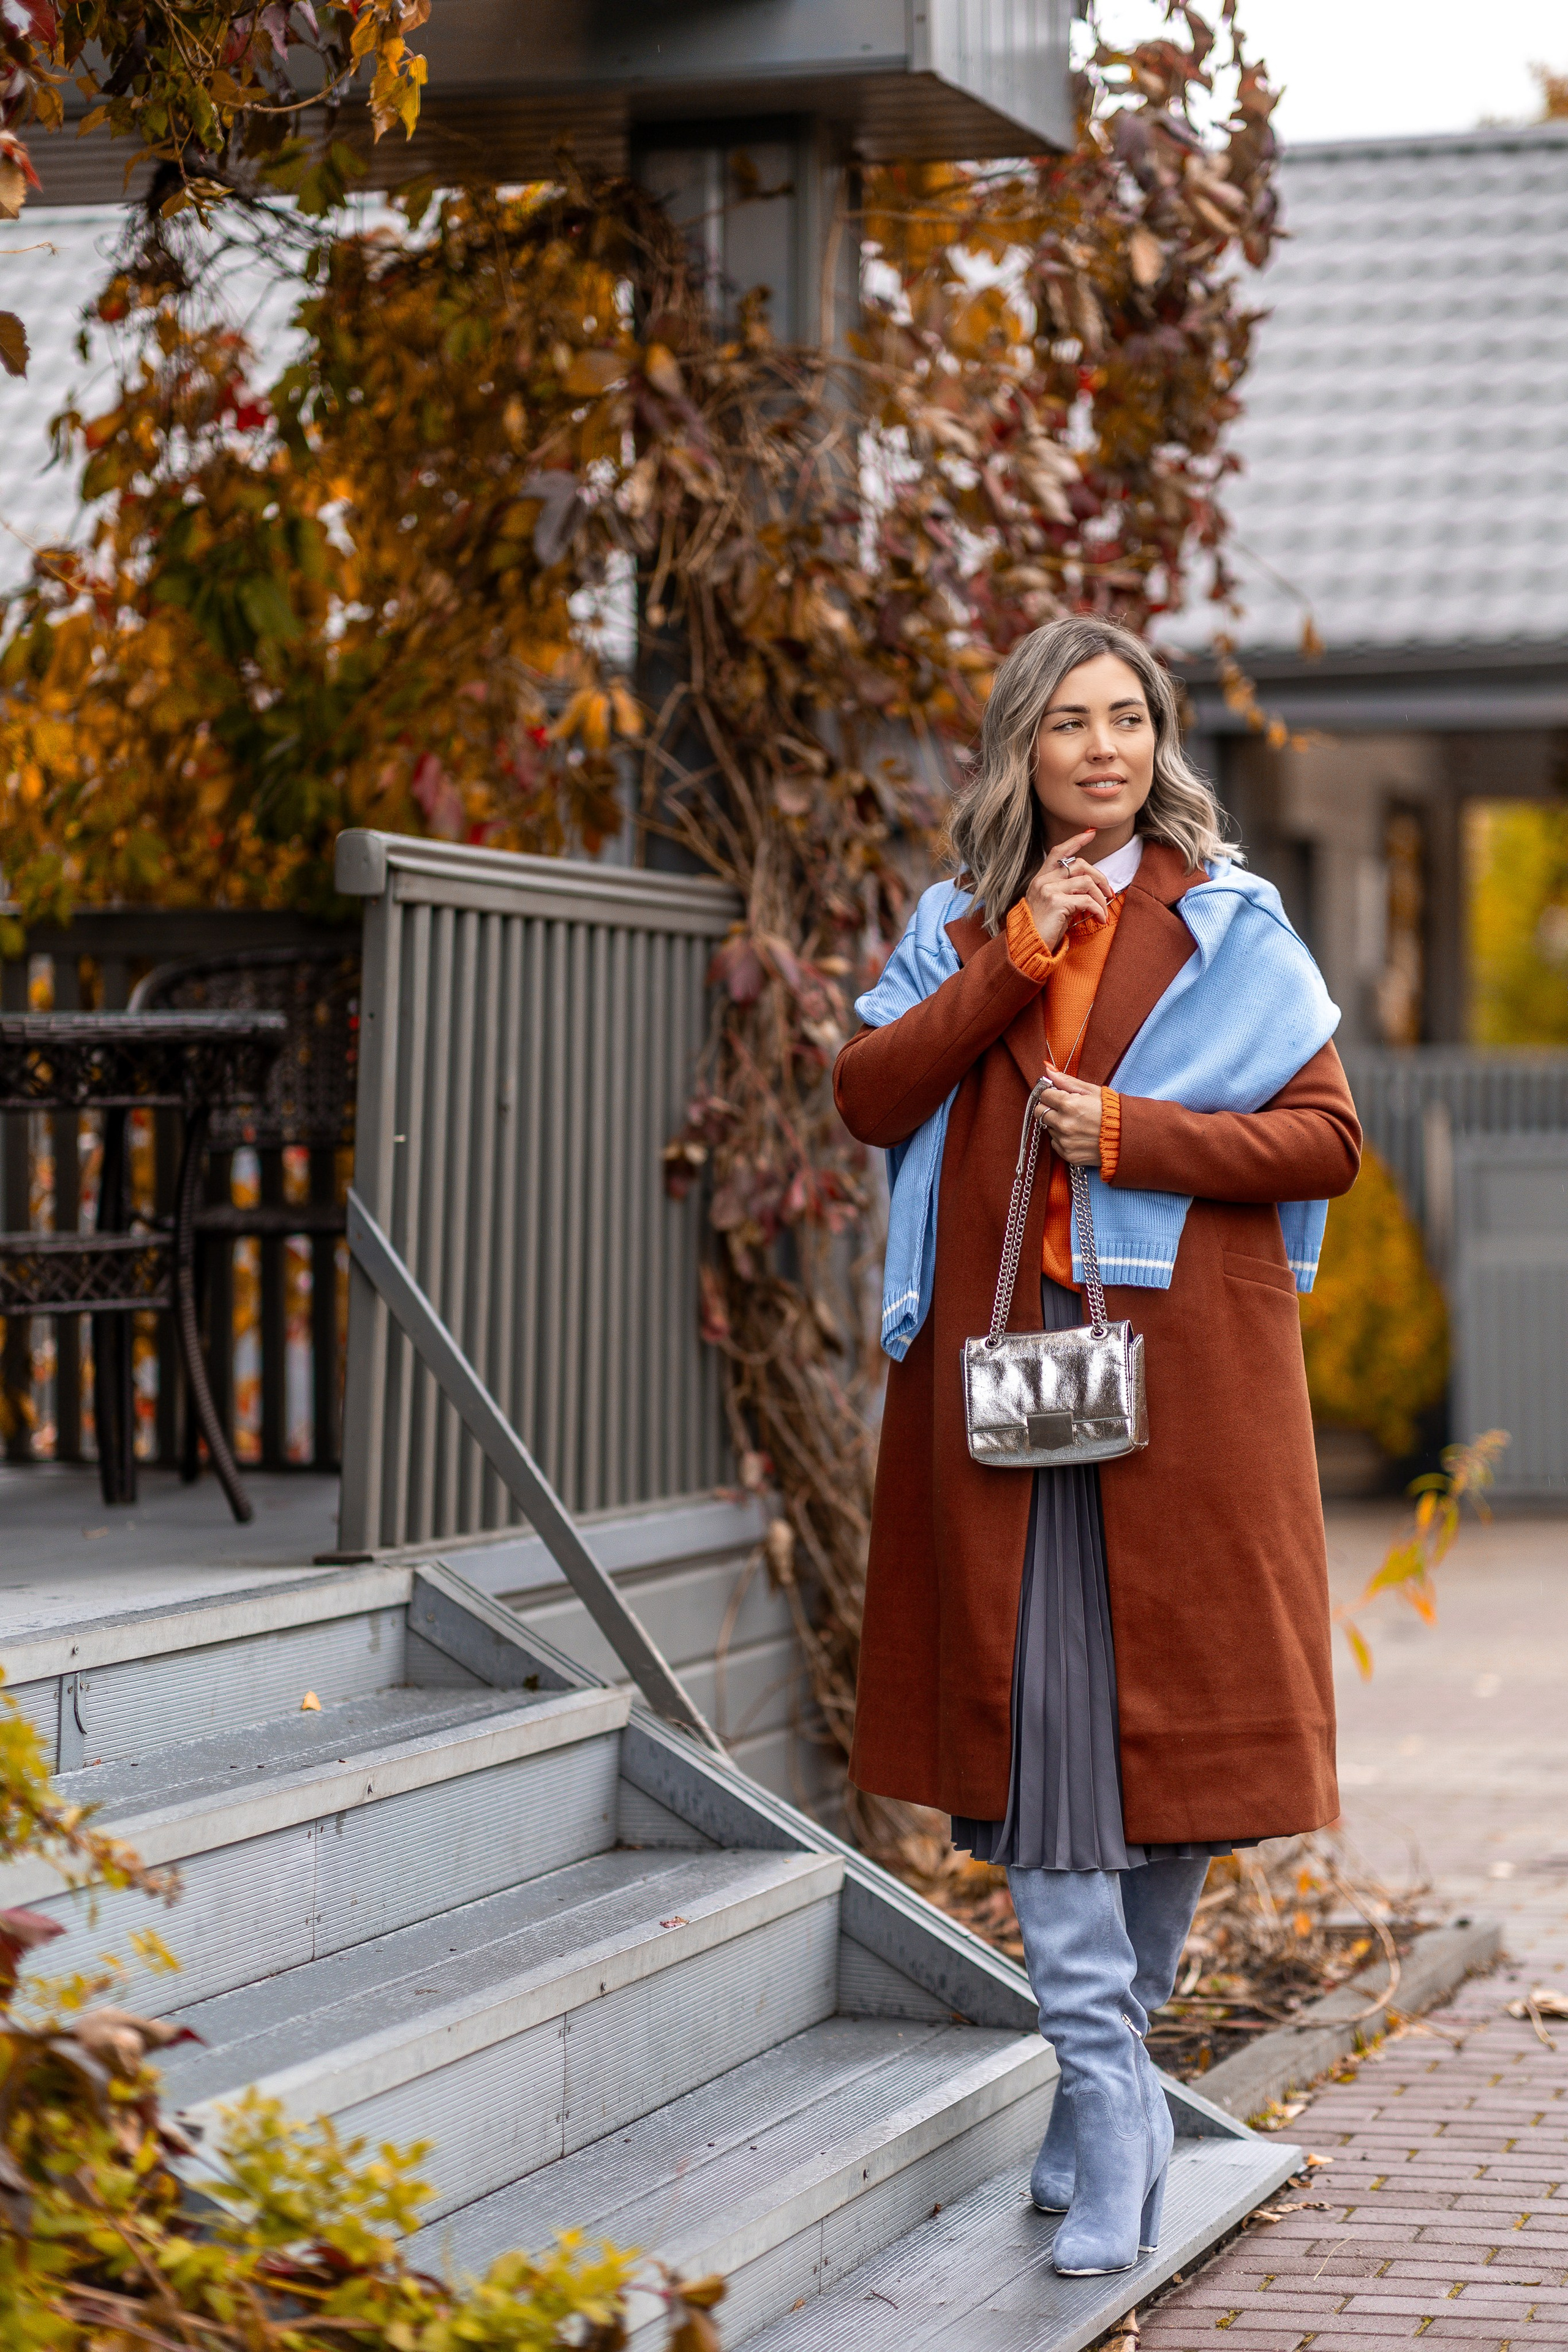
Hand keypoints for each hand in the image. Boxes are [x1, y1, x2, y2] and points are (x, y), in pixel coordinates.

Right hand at [1022, 830, 1114, 950]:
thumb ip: (1066, 892)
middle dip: (1100, 877)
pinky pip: (1087, 901)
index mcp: (1041, 879)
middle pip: (1080, 865)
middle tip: (1109, 893)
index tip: (1091, 833)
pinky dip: (1098, 910)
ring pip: (1086, 882)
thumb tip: (1090, 888)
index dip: (1075, 841)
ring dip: (1101, 897)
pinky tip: (1101, 919)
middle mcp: (1043, 881)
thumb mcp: (1052, 905)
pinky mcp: (1056, 903)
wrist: (1027, 946)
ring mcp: (1049, 890)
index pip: (1058, 852)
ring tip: (1104, 911)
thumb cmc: (1042, 929)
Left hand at [1034, 1066, 1105, 1167]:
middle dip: (1049, 1108)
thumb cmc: (1112, 1111)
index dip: (1050, 1093)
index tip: (1057, 1095)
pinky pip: (1055, 1143)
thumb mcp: (1092, 1091)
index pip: (1043, 1095)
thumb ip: (1067, 1081)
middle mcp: (1064, 1124)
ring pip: (1048, 1128)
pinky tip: (1077, 1135)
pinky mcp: (1068, 1154)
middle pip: (1040, 1112)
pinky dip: (1062, 1138)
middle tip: (1064, 1109)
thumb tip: (1048, 1070)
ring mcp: (1065, 1141)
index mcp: (1069, 1104)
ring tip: (1076, 1123)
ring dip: (1056, 1124)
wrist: (1126, 1137)